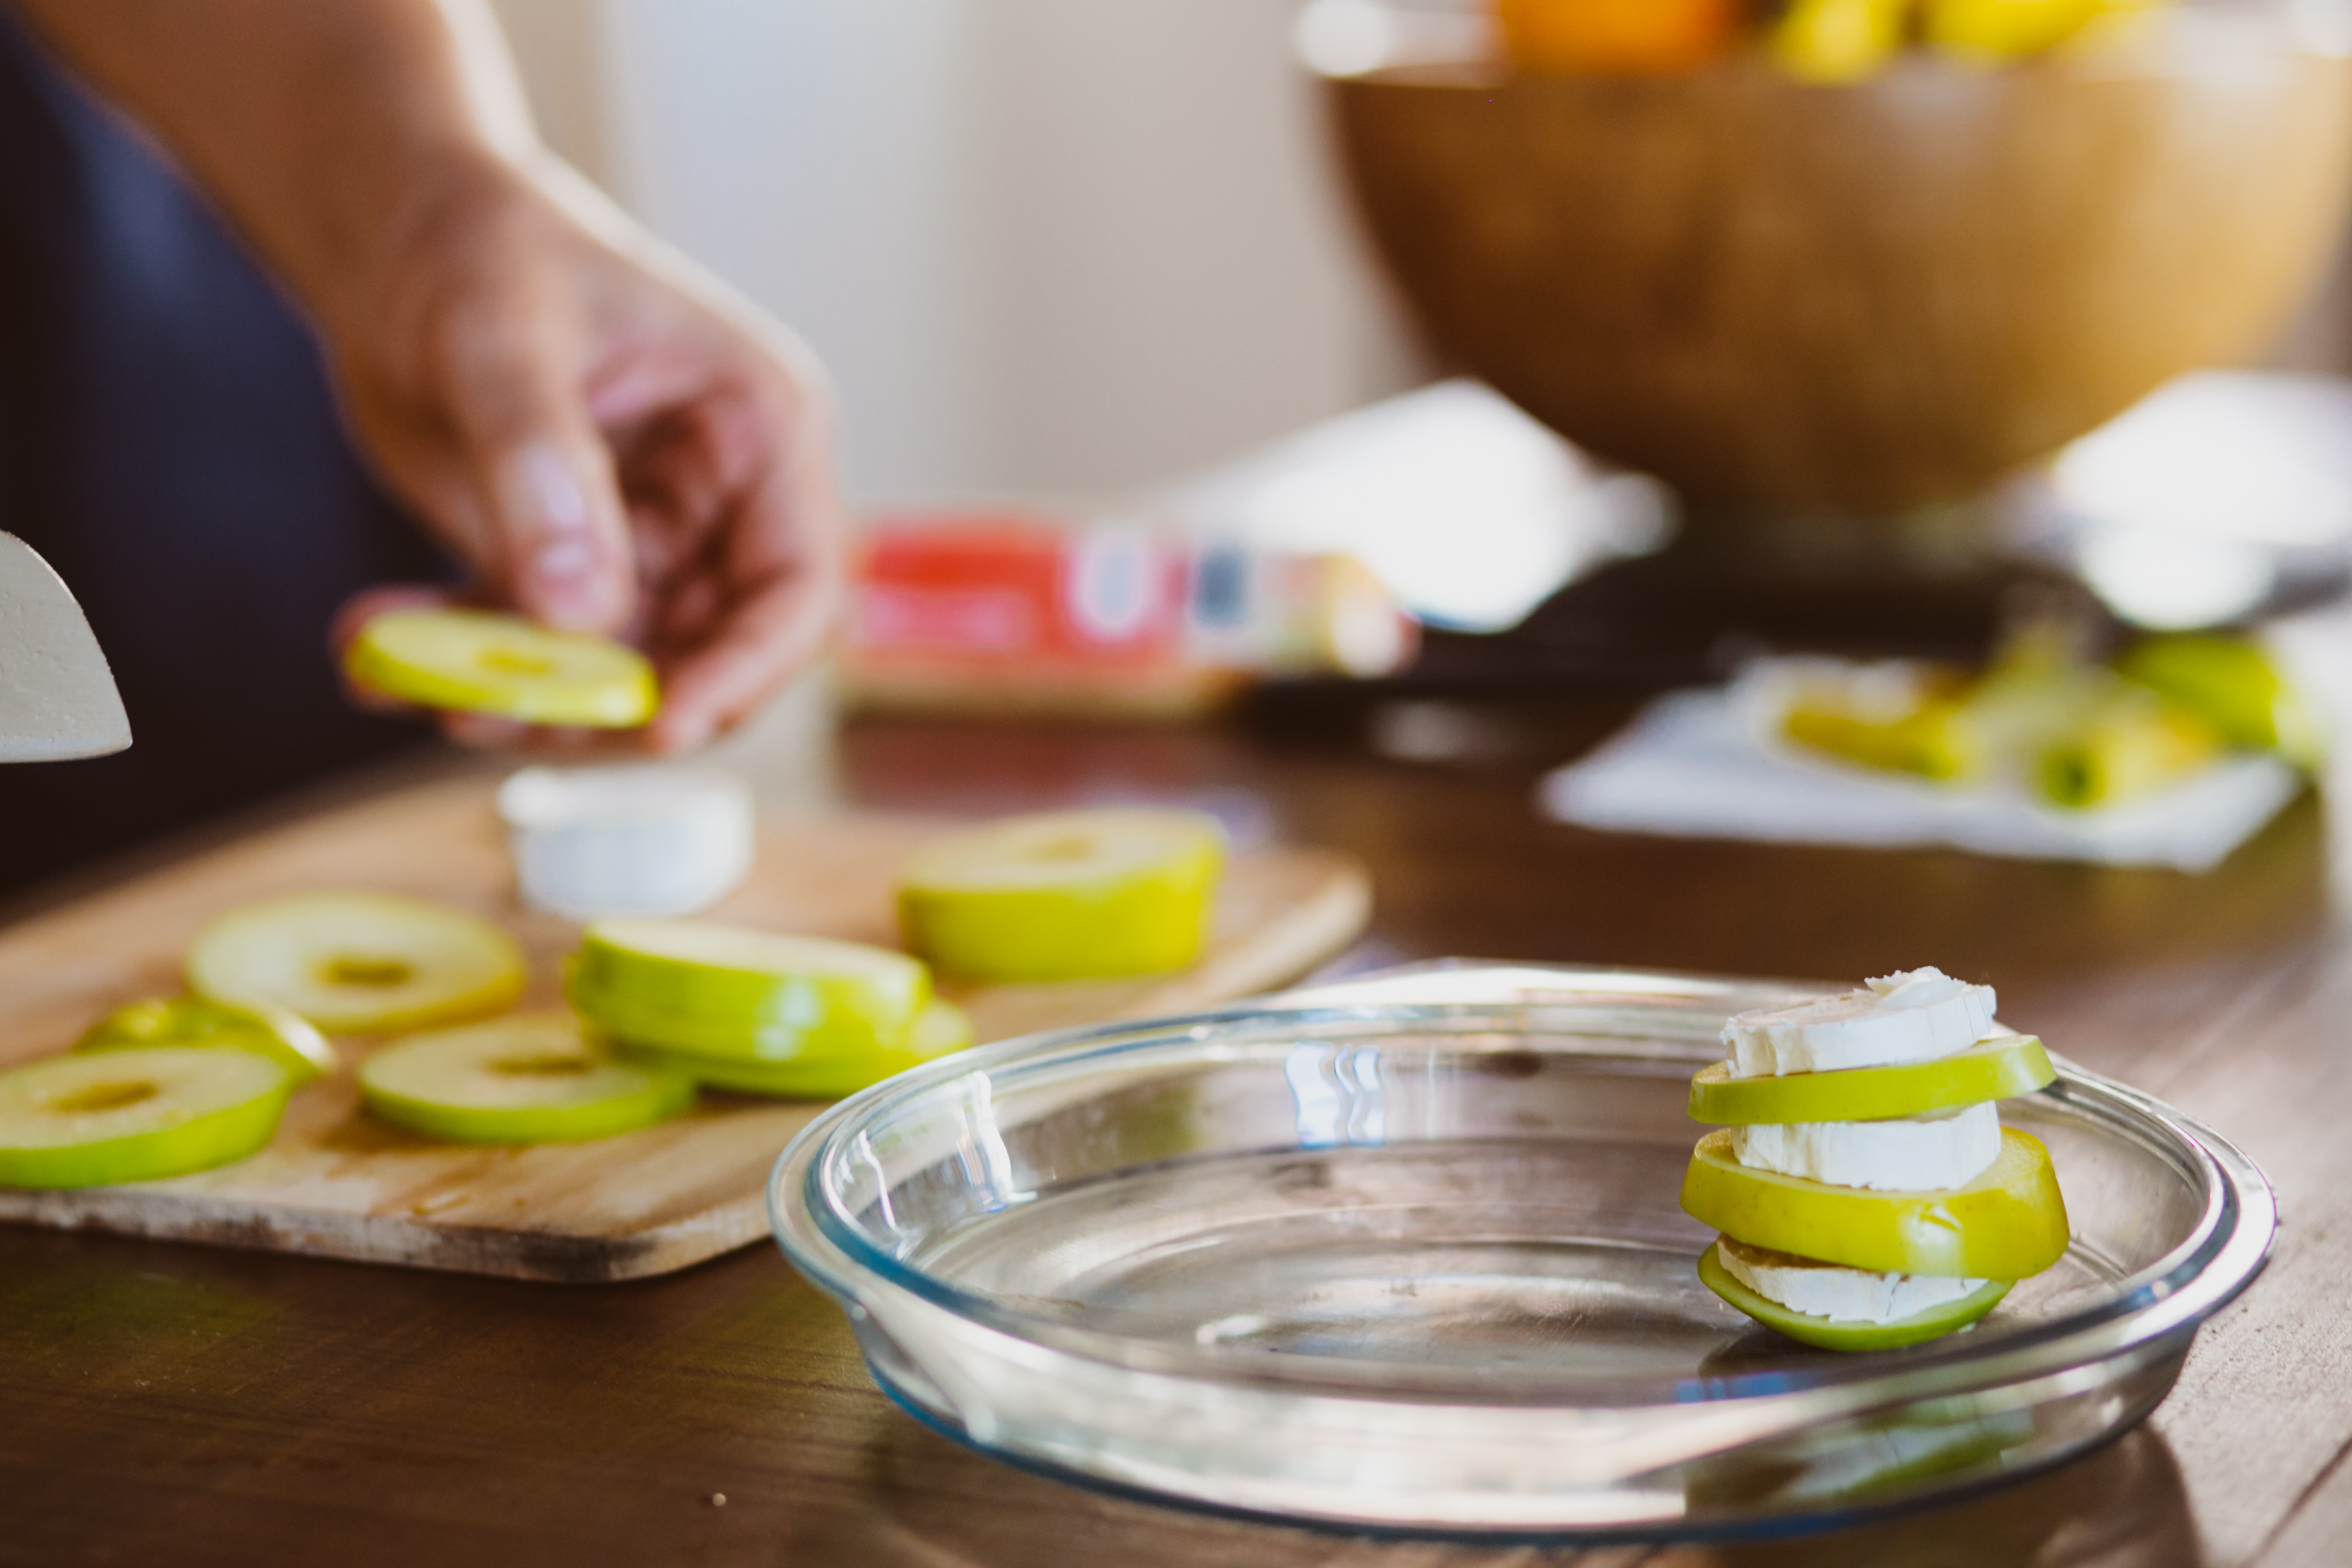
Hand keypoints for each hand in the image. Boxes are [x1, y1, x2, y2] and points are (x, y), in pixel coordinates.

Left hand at [322, 158, 842, 753]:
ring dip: (520, 697)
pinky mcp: (572, 565)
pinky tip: (378, 652)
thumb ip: (542, 475)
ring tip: (415, 677)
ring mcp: (649, 540)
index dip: (745, 670)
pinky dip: (460, 666)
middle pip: (709, 652)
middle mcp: (723, 500)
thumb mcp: (503, 345)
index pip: (797, 588)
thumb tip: (578, 615)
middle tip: (495, 716)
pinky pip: (534, 648)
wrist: (400, 230)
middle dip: (608, 701)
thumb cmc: (481, 247)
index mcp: (760, 431)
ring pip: (616, 670)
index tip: (659, 724)